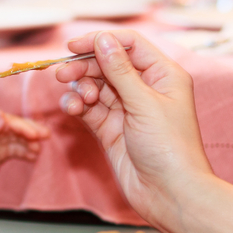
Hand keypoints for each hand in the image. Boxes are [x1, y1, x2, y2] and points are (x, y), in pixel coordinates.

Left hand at [0, 111, 48, 192]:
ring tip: (38, 150)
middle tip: (47, 136)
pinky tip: (34, 157)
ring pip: (18, 139)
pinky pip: (15, 150)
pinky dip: (25, 152)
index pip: (10, 121)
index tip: (35, 135)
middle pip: (16, 128)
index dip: (24, 127)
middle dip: (32, 131)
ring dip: (30, 143)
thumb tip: (2, 114)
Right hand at [54, 30, 211, 223]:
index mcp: (162, 75)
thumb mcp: (144, 102)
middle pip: (106, 64)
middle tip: (63, 74)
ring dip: (81, 88)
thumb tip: (102, 39)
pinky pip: (88, 108)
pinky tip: (73, 110)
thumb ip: (119, 70)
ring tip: (79, 101)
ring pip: (94, 86)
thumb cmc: (169, 147)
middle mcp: (144, 88)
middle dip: (84, 67)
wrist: (168, 193)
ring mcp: (126, 108)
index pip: (128, 45)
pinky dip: (77, 106)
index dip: (101, 41)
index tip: (74, 46)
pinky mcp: (110, 127)